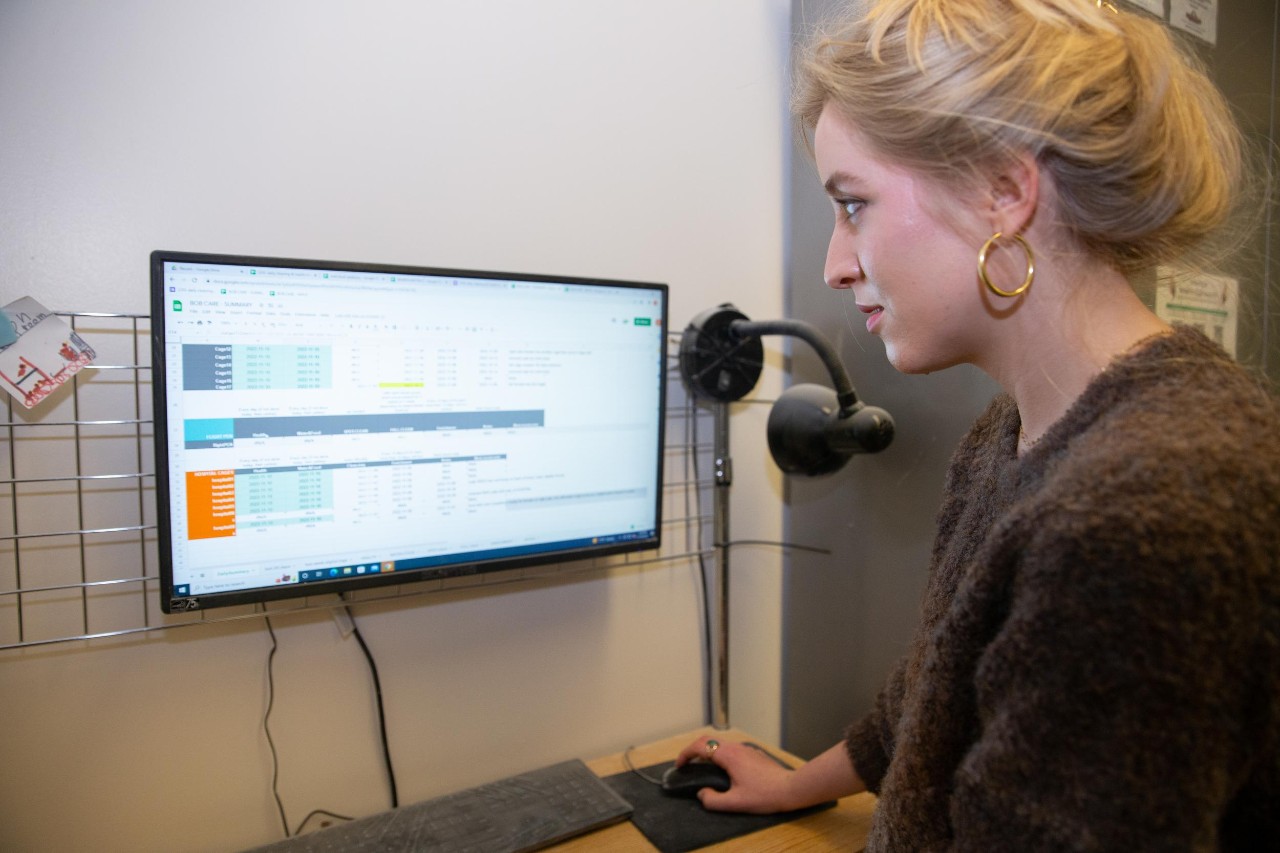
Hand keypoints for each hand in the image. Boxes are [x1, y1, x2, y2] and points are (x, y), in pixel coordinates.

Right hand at [673, 736, 802, 813]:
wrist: (790, 788)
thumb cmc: (764, 795)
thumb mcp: (735, 803)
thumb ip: (713, 800)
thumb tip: (702, 793)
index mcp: (728, 755)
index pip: (700, 746)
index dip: (685, 754)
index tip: (680, 765)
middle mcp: (735, 747)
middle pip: (708, 740)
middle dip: (694, 750)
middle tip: (687, 764)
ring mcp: (746, 749)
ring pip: (720, 743)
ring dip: (707, 752)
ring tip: (703, 768)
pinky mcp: (753, 754)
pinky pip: (731, 749)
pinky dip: (720, 754)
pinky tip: (724, 770)